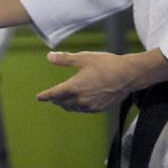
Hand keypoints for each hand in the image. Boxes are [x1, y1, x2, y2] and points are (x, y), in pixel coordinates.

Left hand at [37, 48, 167, 112]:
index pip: (54, 94)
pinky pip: (85, 110)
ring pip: (74, 108)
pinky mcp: (100, 108)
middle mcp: (80, 99)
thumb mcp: (83, 58)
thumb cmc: (105, 64)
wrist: (128, 76)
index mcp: (74, 87)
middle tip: (51, 98)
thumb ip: (65, 59)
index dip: (45, 96)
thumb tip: (49, 57)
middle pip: (63, 103)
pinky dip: (79, 107)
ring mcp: (91, 106)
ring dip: (67, 105)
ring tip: (64, 102)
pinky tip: (81, 104)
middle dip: (56, 100)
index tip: (39, 97)